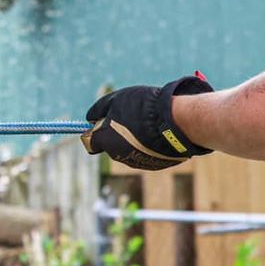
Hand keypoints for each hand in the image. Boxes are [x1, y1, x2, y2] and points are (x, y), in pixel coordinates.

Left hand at [80, 75, 213, 170]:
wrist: (174, 121)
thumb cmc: (142, 108)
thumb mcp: (115, 100)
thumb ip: (99, 109)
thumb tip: (91, 118)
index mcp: (105, 141)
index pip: (90, 140)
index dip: (96, 129)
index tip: (104, 119)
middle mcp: (118, 155)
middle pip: (110, 145)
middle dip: (116, 133)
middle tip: (130, 116)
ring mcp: (137, 162)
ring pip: (129, 150)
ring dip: (132, 139)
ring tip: (147, 123)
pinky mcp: (154, 165)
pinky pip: (146, 154)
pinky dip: (148, 145)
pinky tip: (158, 132)